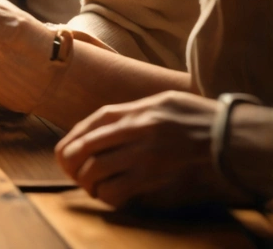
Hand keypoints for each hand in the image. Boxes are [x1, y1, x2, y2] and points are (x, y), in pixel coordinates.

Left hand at [56, 91, 248, 208]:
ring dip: (87, 182)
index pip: (90, 125)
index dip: (72, 140)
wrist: (231, 138)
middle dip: (72, 164)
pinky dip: (107, 196)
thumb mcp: (164, 101)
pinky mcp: (154, 179)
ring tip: (91, 187)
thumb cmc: (200, 119)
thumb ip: (134, 110)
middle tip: (73, 173)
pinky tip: (111, 196)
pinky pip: (117, 191)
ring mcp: (143, 156)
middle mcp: (134, 132)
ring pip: (96, 171)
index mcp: (136, 111)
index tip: (66, 153)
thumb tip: (106, 123)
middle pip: (85, 149)